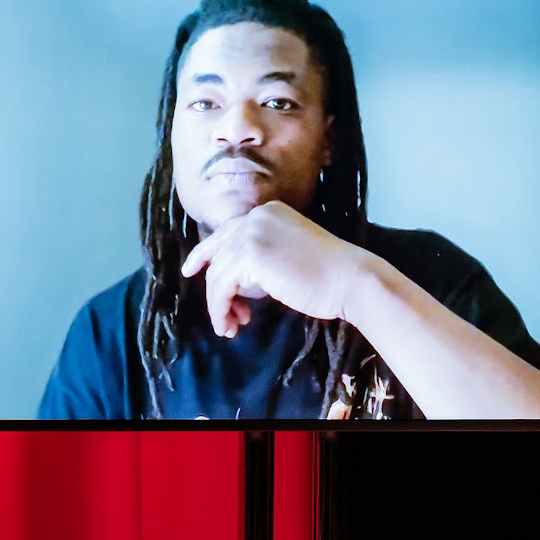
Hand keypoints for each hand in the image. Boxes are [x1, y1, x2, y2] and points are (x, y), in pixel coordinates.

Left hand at [180, 200, 368, 335]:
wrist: (349, 279)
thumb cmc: (327, 276)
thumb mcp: (287, 255)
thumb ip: (259, 257)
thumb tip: (231, 280)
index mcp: (267, 213)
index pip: (225, 234)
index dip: (204, 254)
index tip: (190, 271)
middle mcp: (255, 217)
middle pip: (218, 257)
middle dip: (219, 292)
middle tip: (228, 320)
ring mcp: (251, 233)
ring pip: (217, 275)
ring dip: (220, 306)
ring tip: (232, 327)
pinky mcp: (250, 255)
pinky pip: (221, 287)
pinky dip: (221, 309)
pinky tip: (232, 324)